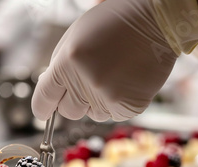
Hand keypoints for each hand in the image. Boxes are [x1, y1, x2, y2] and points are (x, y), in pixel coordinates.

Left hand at [32, 0, 197, 121]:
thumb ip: (58, 66)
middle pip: (68, 112)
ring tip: (113, 74)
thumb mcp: (75, 37)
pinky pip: (114, 114)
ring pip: (93, 114)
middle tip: (87, 83)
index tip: (44, 111)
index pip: (43, 99)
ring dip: (97, 100)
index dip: (42, 107)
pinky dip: (117, 102)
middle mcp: (86, 83)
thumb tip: (50, 93)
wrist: (156, 21)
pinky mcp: (129, 106)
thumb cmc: (113, 24)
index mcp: (68, 63)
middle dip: (72, 101)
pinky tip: (126, 81)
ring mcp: (108, 97)